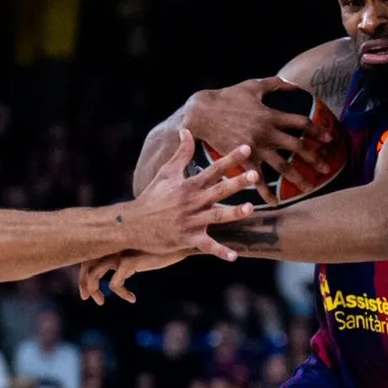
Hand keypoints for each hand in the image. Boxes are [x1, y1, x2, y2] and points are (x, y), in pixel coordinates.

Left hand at [78, 249, 186, 303]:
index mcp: (112, 241)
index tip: (87, 288)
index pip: (89, 255)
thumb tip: (123, 273)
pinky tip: (132, 298)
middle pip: (86, 263)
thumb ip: (128, 258)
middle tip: (86, 298)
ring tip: (101, 301)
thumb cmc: (162, 247)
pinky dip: (121, 293)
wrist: (179, 240)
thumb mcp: (140, 252)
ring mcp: (118, 252)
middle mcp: (112, 244)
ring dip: (94, 289)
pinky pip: (115, 284)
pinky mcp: (127, 262)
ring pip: (94, 273)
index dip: (84, 272)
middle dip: (83, 282)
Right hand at [119, 131, 256, 257]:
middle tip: (254, 175)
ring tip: (250, 208)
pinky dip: (219, 251)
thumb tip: (186, 130)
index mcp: (189, 185)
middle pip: (218, 190)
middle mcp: (192, 201)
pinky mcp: (188, 238)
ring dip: (233, 212)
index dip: (230, 158)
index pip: (214, 169)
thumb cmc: (152, 197)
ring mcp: (191, 220)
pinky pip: (206, 245)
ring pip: (216, 215)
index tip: (247, 149)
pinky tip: (234, 257)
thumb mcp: (166, 172)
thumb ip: (181, 153)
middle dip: (237, 182)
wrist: (133, 224)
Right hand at [183, 78, 333, 204]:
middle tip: (326, 168)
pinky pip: (258, 179)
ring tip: (309, 187)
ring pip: (283, 166)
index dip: (318, 131)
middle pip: (298, 147)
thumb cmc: (227, 97)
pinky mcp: (243, 159)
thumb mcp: (253, 85)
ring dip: (298, 178)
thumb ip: (276, 84)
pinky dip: (266, 193)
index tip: (330, 139)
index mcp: (272, 115)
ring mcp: (256, 148)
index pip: (302, 123)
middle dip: (315, 158)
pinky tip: (274, 203)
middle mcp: (268, 133)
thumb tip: (294, 84)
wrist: (202, 113)